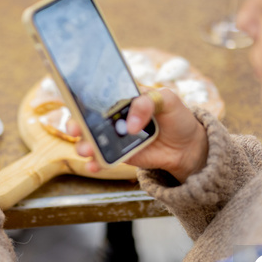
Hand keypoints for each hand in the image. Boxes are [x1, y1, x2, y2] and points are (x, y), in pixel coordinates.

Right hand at [68, 89, 207, 182]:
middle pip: (88, 119)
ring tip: (86, 150)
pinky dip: (96, 163)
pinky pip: (103, 159)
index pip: (99, 95)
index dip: (84, 98)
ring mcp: (116, 137)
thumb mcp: (167, 100)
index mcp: (123, 98)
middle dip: (76, 124)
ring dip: (84, 145)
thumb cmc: (176, 116)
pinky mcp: (121, 155)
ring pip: (92, 140)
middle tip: (75, 129)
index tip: (76, 103)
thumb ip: (148, 103)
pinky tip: (94, 166)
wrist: (187, 145)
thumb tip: (130, 124)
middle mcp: (115, 117)